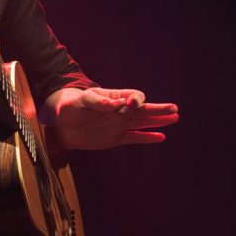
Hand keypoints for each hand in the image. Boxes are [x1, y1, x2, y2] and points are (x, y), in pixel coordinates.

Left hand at [42, 87, 178, 150]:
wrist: (60, 123)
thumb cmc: (70, 105)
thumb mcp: (82, 100)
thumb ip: (98, 102)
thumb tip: (116, 104)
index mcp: (113, 98)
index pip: (133, 97)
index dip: (136, 100)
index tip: (132, 104)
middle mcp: (119, 111)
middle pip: (143, 110)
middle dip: (158, 109)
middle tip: (174, 109)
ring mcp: (118, 125)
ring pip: (142, 123)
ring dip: (158, 121)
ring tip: (175, 117)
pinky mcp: (114, 138)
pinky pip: (134, 138)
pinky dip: (147, 138)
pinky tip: (161, 137)